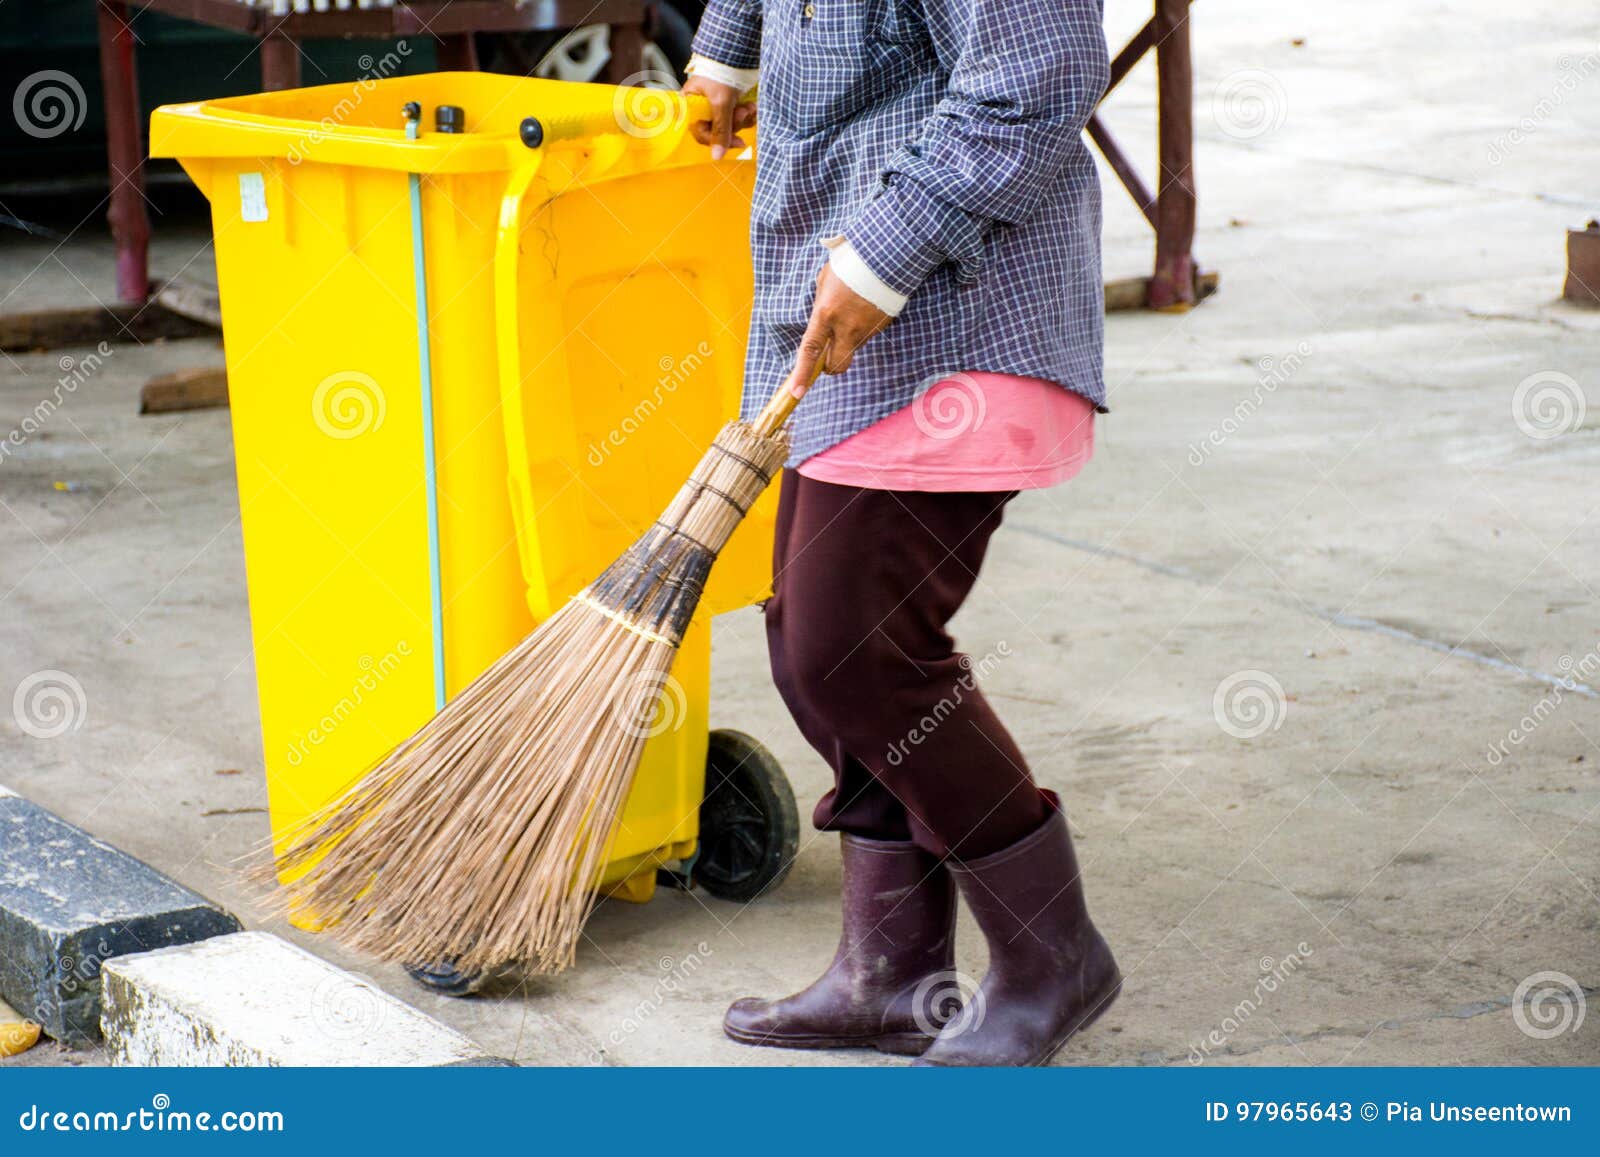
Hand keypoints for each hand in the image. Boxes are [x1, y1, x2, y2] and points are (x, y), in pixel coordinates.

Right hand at [683, 76, 755, 160]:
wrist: (738, 49)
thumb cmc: (722, 72)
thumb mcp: (721, 102)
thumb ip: (720, 130)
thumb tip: (717, 157)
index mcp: (691, 104)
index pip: (700, 133)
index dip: (717, 140)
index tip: (737, 141)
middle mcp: (702, 106)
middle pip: (718, 130)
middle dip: (734, 124)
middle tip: (744, 113)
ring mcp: (717, 104)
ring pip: (731, 124)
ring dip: (743, 119)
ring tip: (751, 107)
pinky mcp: (730, 101)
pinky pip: (739, 117)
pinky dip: (748, 113)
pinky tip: (753, 106)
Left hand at [789, 263, 892, 396]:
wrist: (887, 256)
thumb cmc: (851, 264)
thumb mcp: (825, 281)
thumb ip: (821, 306)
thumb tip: (821, 321)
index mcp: (826, 314)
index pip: (810, 350)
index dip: (802, 373)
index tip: (797, 392)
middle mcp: (846, 327)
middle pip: (836, 366)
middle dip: (830, 367)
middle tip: (828, 354)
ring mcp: (866, 330)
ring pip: (852, 349)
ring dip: (848, 339)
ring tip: (852, 310)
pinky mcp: (881, 327)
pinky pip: (867, 335)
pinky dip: (862, 326)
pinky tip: (865, 306)